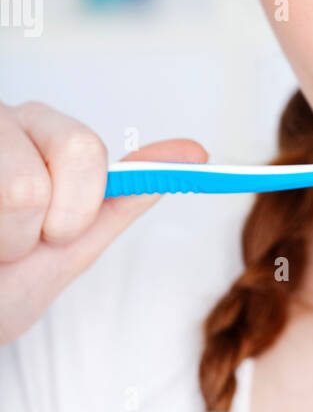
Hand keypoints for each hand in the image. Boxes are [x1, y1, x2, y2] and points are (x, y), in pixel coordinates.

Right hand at [0, 100, 207, 345]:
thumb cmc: (1, 282)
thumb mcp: (69, 245)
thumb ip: (121, 198)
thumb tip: (193, 155)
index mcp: (40, 129)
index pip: (83, 151)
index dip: (72, 209)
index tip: (54, 234)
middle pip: (35, 176)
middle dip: (28, 230)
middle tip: (8, 245)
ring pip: (12, 192)